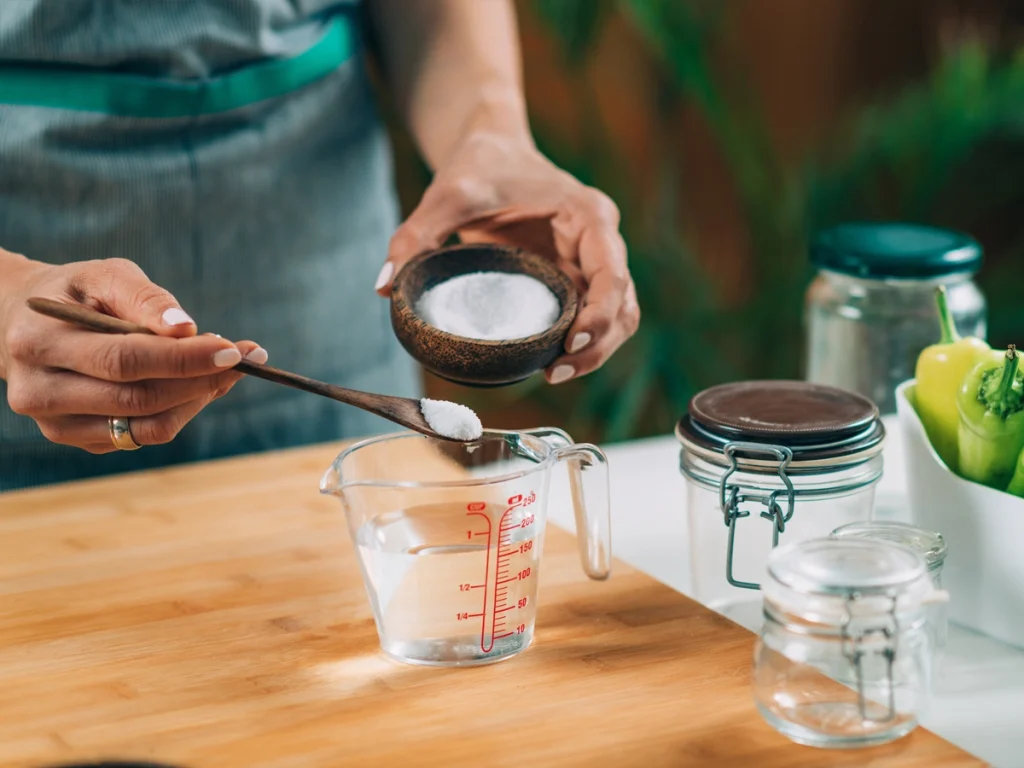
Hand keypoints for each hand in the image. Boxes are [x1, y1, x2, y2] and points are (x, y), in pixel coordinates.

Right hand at [0, 253, 266, 452]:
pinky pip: (143, 436)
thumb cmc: (77, 294)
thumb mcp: (105, 276)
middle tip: (242, 357)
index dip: (184, 359)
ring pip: (147, 427)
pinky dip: (181, 410)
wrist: (26, 325)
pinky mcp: (77, 438)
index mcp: (40, 342)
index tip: (234, 349)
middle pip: (139, 399)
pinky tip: (198, 384)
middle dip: (202, 380)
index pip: (125, 360)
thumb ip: (145, 298)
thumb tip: (187, 330)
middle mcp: (39, 392)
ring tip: (224, 369)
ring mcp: (56, 424)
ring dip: (198, 399)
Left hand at [375, 131, 639, 383]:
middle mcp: (601, 241)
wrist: (490, 148)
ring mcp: (590, 263)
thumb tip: (385, 288)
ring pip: (617, 317)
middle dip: (598, 344)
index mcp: (588, 216)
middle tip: (556, 372)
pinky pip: (593, 318)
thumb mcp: (449, 193)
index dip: (600, 313)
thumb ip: (417, 233)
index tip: (571, 341)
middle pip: (622, 304)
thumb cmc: (479, 164)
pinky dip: (582, 344)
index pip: (613, 273)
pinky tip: (550, 363)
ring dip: (597, 351)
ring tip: (554, 374)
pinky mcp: (575, 278)